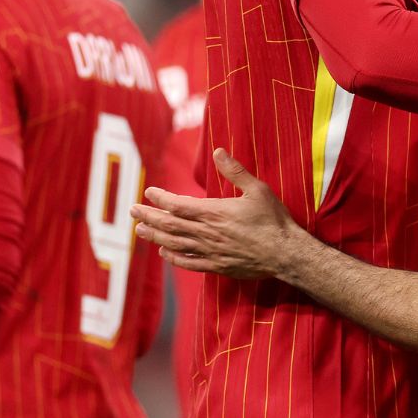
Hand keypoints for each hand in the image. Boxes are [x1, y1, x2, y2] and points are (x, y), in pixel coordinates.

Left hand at [130, 149, 299, 279]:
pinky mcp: (217, 266)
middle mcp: (208, 233)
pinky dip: (173, 258)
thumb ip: (235, 171)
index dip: (161, 198)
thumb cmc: (273, 220)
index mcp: (215, 212)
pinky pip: (189, 263)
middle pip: (170, 224)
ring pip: (175, 243)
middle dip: (149, 216)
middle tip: (132, 210)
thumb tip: (218, 151)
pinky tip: (164, 253)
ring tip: (140, 230)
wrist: (285, 253)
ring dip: (155, 236)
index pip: (179, 205)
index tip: (149, 192)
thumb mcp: (257, 189)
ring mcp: (211, 251)